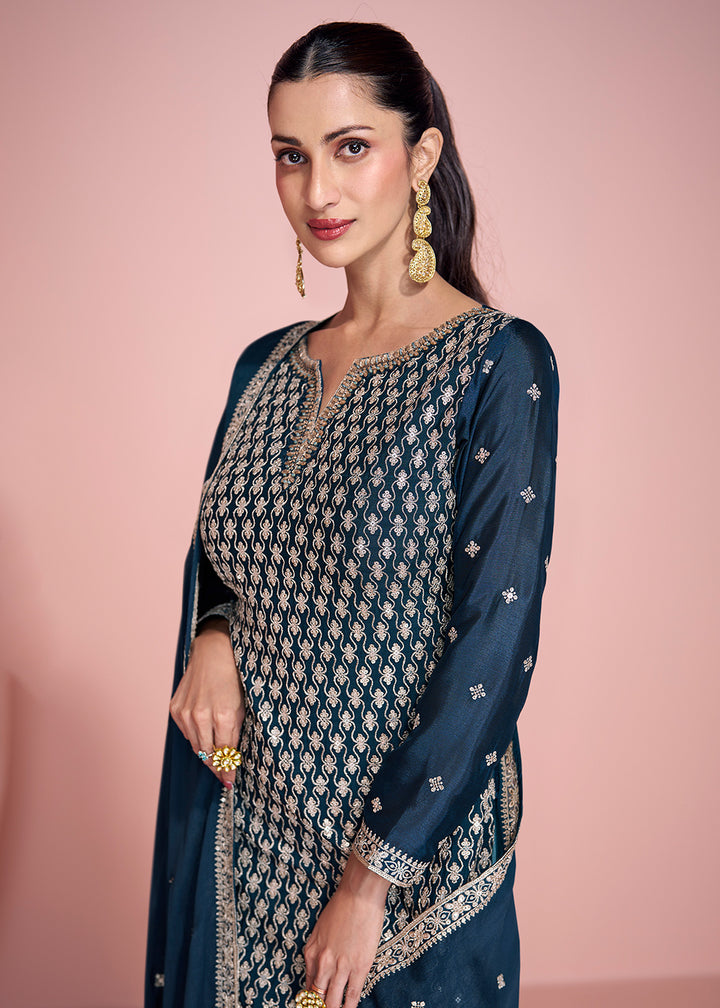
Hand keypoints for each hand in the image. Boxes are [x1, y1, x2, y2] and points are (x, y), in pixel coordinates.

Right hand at [169, 618, 244, 787]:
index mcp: (224, 716)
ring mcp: (186, 713)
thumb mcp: (243, 705)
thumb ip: (236, 732)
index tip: (230, 782)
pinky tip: (203, 735)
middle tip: (223, 776)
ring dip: (205, 754)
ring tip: (215, 760)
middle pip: (208, 754)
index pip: (225, 753)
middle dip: (216, 767)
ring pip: (195, 746)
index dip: (228, 770)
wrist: (213, 651)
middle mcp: (202, 716)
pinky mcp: (175, 708)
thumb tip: (231, 757)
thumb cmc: (234, 677)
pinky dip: (194, 736)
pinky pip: (185, 732)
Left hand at [303, 852, 389, 1007]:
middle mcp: (322, 962)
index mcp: (311, 952)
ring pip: (333, 1000)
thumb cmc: (341, 906)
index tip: (315, 1004)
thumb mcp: (321, 928)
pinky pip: (352, 995)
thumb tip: (320, 968)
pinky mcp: (358, 967)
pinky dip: (349, 1006)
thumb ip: (319, 949)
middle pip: (318, 996)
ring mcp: (340, 967)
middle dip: (320, 1006)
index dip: (311, 999)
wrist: (358, 895)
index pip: (307, 985)